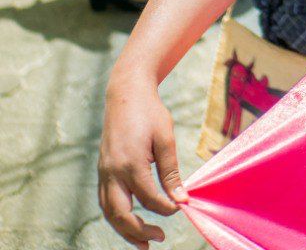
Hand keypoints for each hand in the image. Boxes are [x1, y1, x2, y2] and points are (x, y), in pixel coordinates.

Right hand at [99, 72, 182, 245]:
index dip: (166, 208)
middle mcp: (112, 172)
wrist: (125, 92)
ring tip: (143, 242)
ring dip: (124, 230)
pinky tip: (129, 220)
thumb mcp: (165, 137)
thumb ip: (171, 170)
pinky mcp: (102, 170)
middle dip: (139, 232)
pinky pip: (104, 200)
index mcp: (131, 164)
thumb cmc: (149, 112)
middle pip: (121, 215)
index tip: (181, 208)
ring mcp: (104, 172)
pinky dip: (116, 215)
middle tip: (159, 238)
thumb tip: (181, 198)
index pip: (149, 198)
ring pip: (109, 212)